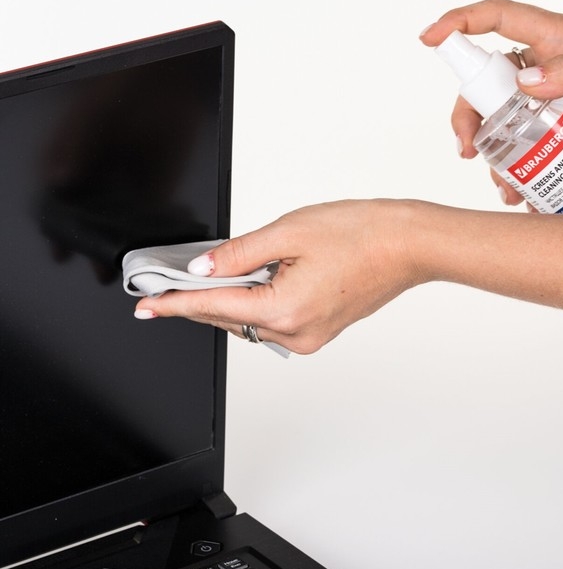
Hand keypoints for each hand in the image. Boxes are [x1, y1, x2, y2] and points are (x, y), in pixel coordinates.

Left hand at [134, 199, 424, 353]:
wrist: (408, 245)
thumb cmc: (363, 234)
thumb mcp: (289, 232)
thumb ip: (239, 253)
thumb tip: (204, 268)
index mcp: (285, 310)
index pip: (213, 307)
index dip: (174, 304)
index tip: (148, 306)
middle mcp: (297, 333)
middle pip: (229, 319)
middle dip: (196, 301)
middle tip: (167, 287)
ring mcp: (310, 336)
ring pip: (250, 322)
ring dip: (227, 301)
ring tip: (207, 278)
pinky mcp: (320, 330)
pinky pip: (272, 322)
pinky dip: (254, 304)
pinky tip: (247, 282)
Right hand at [420, 0, 562, 204]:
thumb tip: (524, 82)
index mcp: (554, 40)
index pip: (496, 18)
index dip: (458, 23)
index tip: (428, 40)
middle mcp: (544, 66)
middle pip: (485, 82)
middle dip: (469, 116)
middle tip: (468, 149)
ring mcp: (547, 98)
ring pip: (499, 119)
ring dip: (492, 153)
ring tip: (504, 185)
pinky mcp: (554, 127)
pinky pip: (520, 144)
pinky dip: (514, 169)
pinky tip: (521, 192)